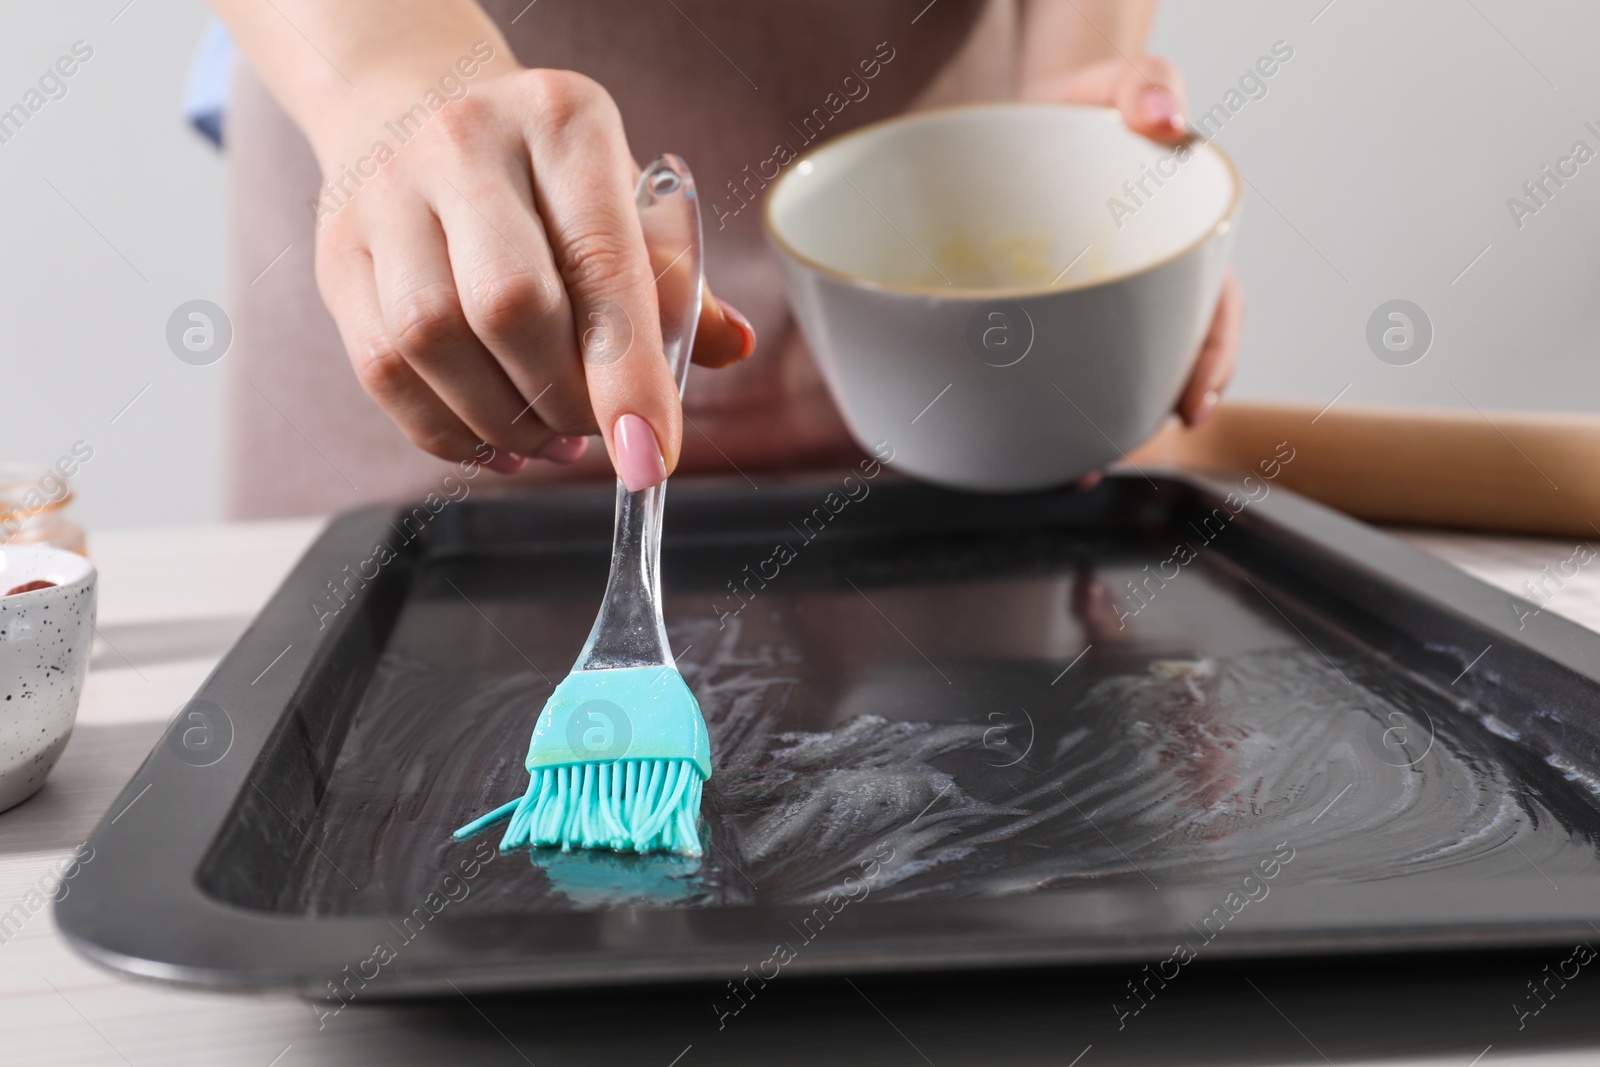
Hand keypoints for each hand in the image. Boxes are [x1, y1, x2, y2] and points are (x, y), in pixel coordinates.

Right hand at [308, 66, 755, 486]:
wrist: (410, 107)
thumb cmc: (542, 173)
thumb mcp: (624, 197)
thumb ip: (676, 280)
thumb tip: (729, 346)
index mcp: (561, 122)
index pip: (600, 262)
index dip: (629, 374)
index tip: (651, 453)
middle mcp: (464, 146)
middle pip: (509, 307)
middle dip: (564, 400)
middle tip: (595, 430)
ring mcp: (386, 198)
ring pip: (433, 344)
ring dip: (505, 421)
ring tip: (548, 438)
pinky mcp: (337, 257)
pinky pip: (384, 372)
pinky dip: (447, 430)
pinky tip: (494, 437)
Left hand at [1022, 55, 1242, 429]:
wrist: (1024, 118)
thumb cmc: (1083, 106)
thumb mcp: (1118, 87)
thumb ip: (1146, 88)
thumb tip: (1166, 118)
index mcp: (1180, 245)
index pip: (1214, 310)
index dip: (1212, 359)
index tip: (1194, 402)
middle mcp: (1144, 288)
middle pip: (1166, 361)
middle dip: (1153, 411)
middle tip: (1126, 446)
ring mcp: (1095, 308)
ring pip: (1114, 376)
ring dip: (1102, 424)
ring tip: (1077, 466)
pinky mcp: (1046, 318)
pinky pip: (1056, 367)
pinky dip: (1049, 406)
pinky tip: (1031, 437)